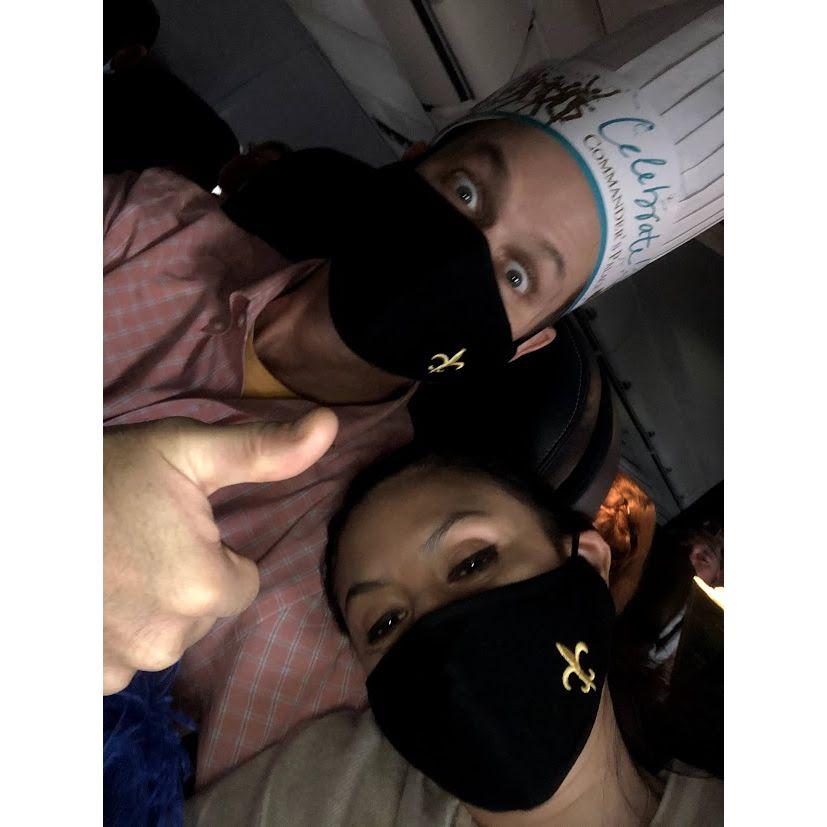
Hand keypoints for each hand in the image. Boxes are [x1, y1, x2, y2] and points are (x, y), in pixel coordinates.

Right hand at [103, 409, 337, 693]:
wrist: (22, 502)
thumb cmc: (106, 474)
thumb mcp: (188, 451)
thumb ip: (264, 450)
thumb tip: (330, 426)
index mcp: (204, 587)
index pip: (242, 584)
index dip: (216, 556)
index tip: (178, 531)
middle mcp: (167, 640)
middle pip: (203, 613)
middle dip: (182, 583)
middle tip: (139, 543)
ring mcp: (121, 665)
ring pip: (164, 636)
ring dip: (148, 611)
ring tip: (111, 567)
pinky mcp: (87, 678)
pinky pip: (124, 660)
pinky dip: (113, 634)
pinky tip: (94, 597)